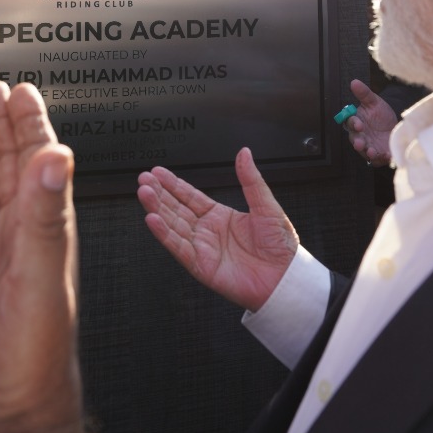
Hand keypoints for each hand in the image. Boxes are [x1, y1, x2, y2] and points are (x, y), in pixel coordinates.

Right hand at [0, 82, 82, 432]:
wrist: (10, 420)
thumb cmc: (32, 366)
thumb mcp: (38, 281)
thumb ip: (45, 218)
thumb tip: (57, 156)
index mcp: (43, 233)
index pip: (38, 163)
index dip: (29, 124)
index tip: (21, 89)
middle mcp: (24, 241)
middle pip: (13, 170)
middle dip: (4, 128)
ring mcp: (0, 261)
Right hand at [137, 147, 296, 312]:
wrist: (287, 279)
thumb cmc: (281, 248)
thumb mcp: (266, 206)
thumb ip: (251, 180)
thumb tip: (244, 154)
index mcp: (220, 217)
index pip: (190, 196)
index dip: (173, 184)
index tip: (157, 172)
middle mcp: (208, 232)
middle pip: (176, 209)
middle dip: (159, 193)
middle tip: (144, 179)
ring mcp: (203, 248)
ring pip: (173, 226)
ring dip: (157, 209)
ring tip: (144, 193)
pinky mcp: (201, 266)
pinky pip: (179, 248)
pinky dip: (164, 234)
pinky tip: (153, 219)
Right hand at [343, 78, 396, 165]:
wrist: (394, 126)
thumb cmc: (380, 114)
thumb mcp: (374, 102)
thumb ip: (364, 94)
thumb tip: (354, 82)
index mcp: (357, 122)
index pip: (351, 123)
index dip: (353, 124)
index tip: (359, 124)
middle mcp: (360, 136)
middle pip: (355, 139)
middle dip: (357, 142)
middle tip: (360, 143)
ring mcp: (369, 146)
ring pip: (365, 151)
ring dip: (367, 152)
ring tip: (372, 152)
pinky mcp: (379, 155)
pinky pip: (379, 159)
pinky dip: (382, 158)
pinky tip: (387, 155)